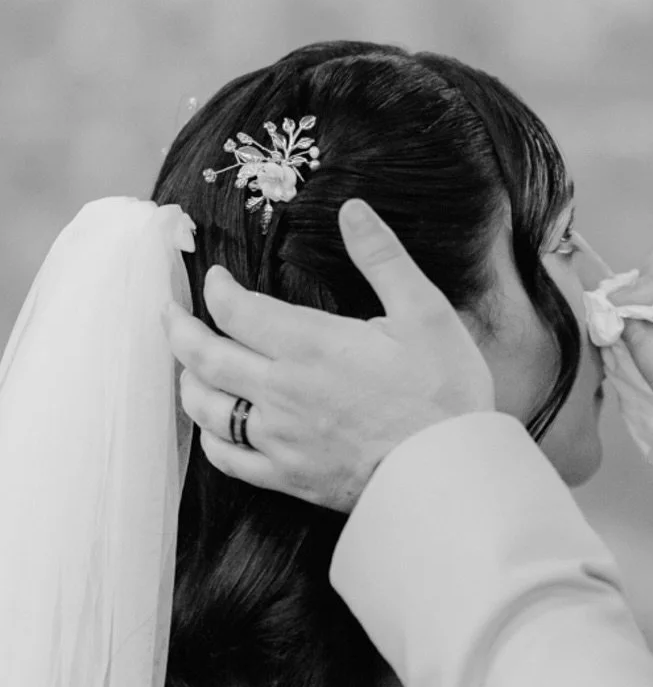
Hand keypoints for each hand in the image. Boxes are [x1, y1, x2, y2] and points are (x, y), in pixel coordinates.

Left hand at [162, 198, 494, 512]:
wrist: (450, 473)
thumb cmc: (445, 393)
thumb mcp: (425, 313)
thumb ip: (382, 259)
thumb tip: (352, 210)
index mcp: (310, 345)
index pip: (235, 309)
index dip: (216, 287)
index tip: (215, 277)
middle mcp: (281, 391)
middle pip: (204, 356)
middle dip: (178, 328)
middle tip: (169, 312)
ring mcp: (280, 438)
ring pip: (205, 407)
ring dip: (187, 380)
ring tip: (187, 364)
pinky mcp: (288, 476)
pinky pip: (228, 458)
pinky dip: (209, 437)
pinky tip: (213, 426)